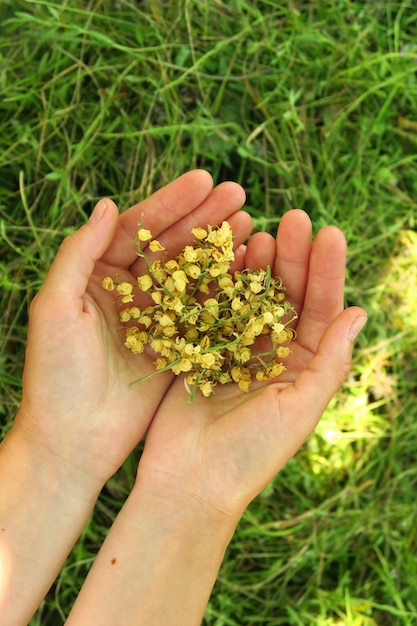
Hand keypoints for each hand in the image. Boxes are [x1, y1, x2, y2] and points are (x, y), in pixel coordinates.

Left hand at [13, 170, 250, 489]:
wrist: (72, 440)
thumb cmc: (55, 374)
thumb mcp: (56, 308)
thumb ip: (78, 254)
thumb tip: (107, 203)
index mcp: (97, 275)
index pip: (137, 228)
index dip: (170, 203)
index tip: (205, 180)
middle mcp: (128, 291)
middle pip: (170, 245)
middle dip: (203, 219)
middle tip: (239, 195)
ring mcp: (155, 317)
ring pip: (192, 274)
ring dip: (219, 249)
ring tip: (250, 224)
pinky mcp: (175, 345)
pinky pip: (203, 311)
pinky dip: (225, 289)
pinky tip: (249, 269)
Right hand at [135, 209, 366, 517]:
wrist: (188, 484)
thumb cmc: (250, 454)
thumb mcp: (299, 409)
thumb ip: (329, 362)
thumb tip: (359, 312)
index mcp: (303, 368)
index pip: (321, 311)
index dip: (326, 272)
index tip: (329, 233)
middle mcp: (272, 354)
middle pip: (287, 296)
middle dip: (293, 258)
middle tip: (293, 217)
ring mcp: (235, 349)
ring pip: (250, 296)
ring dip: (258, 264)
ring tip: (263, 232)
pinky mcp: (201, 349)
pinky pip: (213, 308)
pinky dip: (220, 282)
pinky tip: (226, 257)